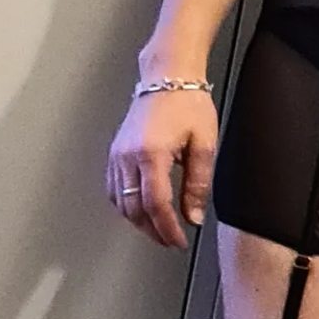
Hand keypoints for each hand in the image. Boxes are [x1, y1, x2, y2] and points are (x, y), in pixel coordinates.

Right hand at [105, 88, 217, 248]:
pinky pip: (114, 189)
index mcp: (151, 153)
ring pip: (121, 202)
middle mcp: (128, 156)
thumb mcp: (204, 145)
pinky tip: (141, 210)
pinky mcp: (115, 152)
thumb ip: (197, 184)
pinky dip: (127, 205)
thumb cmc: (187, 103)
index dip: (167, 229)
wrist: (167, 77)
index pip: (156, 205)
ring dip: (139, 221)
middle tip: (171, 240)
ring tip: (159, 229)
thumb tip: (193, 215)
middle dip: (153, 230)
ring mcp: (117, 154)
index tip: (178, 241)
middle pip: (134, 209)